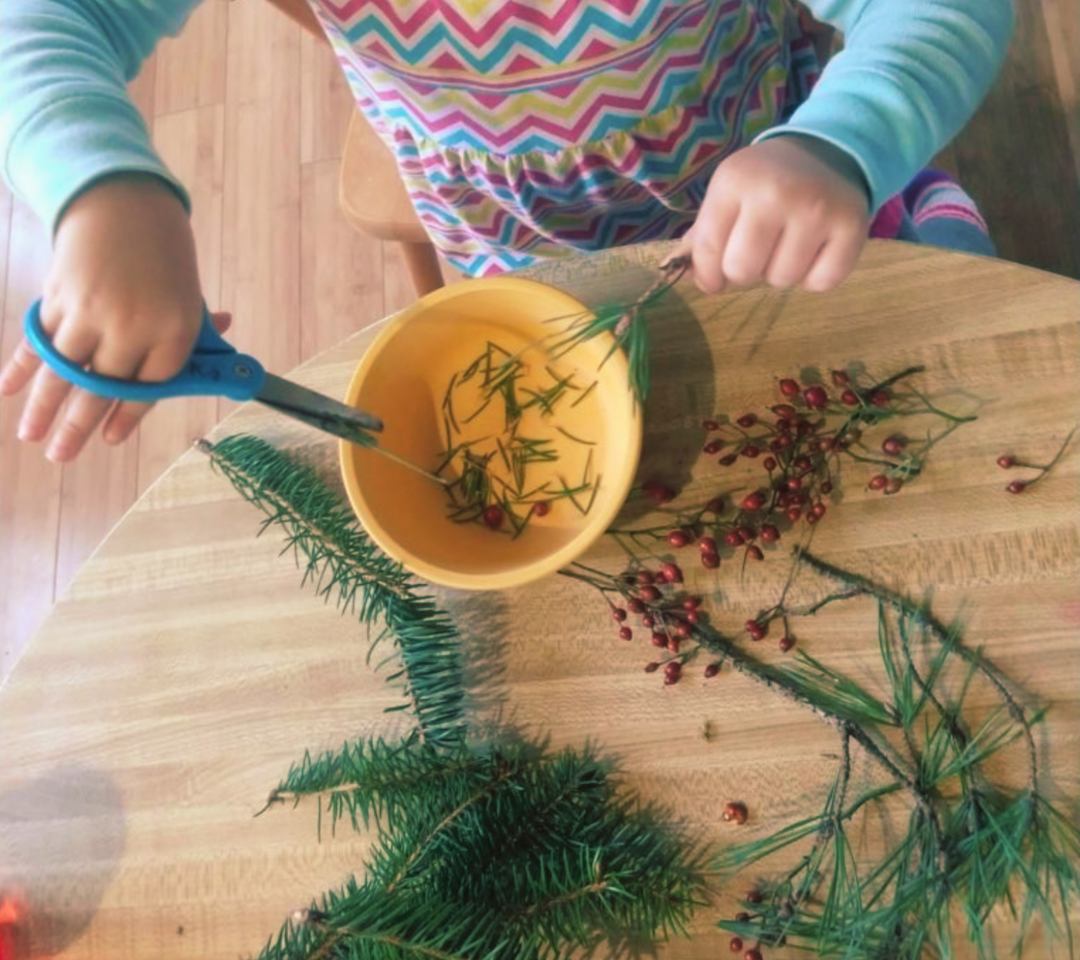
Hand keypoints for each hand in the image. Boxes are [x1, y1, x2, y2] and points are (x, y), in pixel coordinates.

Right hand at [0, 174, 208, 460]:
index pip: (148, 389)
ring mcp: (90, 311)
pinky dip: (22, 367)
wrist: (123, 204)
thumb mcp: (189, 298)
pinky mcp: (59, 297)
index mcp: (174, 330)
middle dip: (78, 425)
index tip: (110, 439)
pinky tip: (10, 392)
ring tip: (32, 438)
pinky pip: (39, 341)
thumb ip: (195, 340)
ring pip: (63, 370)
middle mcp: (131, 325)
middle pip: (101, 387)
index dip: (127, 416)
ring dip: (43, 407)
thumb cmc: (165, 258)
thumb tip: (224, 374)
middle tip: (61, 456)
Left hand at [674, 135, 870, 293]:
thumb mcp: (728, 194)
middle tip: (759, 251)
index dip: (708, 274)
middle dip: (745, 272)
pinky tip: (814, 250)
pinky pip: (822, 282)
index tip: (715, 275)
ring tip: (788, 244)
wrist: (826, 153)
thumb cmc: (765, 183)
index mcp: (735, 180)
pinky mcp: (852, 227)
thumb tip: (675, 271)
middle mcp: (775, 192)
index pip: (707, 250)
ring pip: (782, 280)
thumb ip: (701, 235)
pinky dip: (815, 277)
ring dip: (781, 273)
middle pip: (742, 271)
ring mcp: (816, 209)